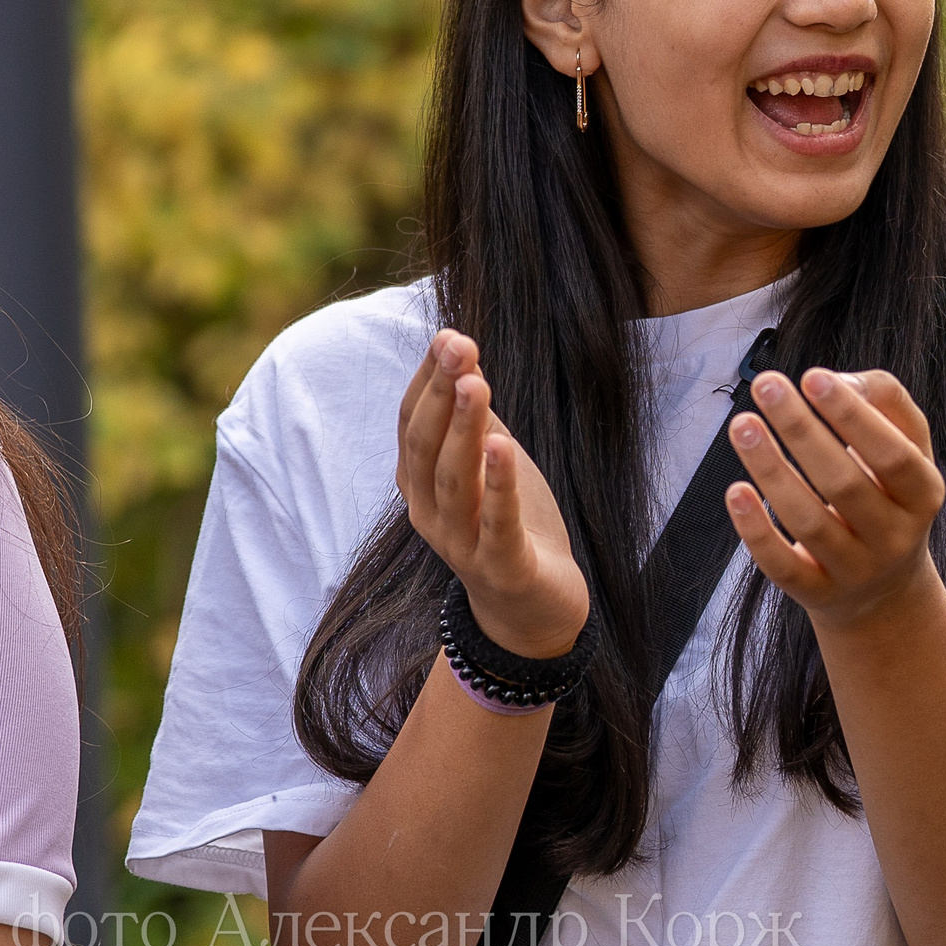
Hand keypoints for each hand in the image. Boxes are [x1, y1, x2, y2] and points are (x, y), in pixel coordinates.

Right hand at [397, 330, 588, 656]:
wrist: (534, 609)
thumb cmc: (508, 526)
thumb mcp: (490, 464)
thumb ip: (474, 419)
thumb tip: (460, 353)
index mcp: (421, 486)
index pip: (411, 424)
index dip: (426, 379)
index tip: (450, 336)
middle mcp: (430, 514)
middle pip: (426, 448)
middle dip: (440, 395)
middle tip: (460, 348)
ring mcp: (461, 545)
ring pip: (456, 481)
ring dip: (464, 429)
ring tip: (476, 384)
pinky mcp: (502, 568)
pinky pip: (496, 523)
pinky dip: (498, 484)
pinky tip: (503, 447)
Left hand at [725, 368, 945, 627]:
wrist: (885, 588)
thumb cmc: (888, 494)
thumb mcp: (908, 447)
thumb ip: (884, 401)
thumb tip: (836, 380)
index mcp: (924, 495)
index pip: (893, 455)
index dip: (853, 417)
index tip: (812, 376)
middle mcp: (896, 537)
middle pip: (845, 484)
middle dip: (801, 430)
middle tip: (766, 385)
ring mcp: (857, 571)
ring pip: (809, 523)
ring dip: (771, 470)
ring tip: (742, 424)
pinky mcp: (819, 595)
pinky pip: (784, 566)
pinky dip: (757, 530)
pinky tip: (735, 491)